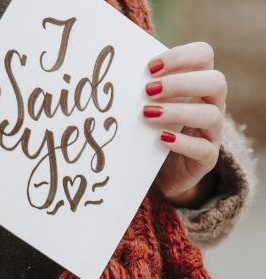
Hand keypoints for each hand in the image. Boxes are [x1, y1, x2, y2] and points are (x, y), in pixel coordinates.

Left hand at [144, 42, 225, 205]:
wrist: (159, 173)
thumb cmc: (150, 131)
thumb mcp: (147, 105)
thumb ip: (140, 87)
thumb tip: (113, 69)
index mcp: (198, 83)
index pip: (204, 55)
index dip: (180, 56)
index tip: (149, 68)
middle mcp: (212, 104)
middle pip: (216, 81)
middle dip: (180, 83)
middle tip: (148, 90)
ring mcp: (212, 132)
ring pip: (211, 115)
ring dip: (177, 112)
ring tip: (148, 114)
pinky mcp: (207, 158)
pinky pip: (203, 149)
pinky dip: (181, 142)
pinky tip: (160, 139)